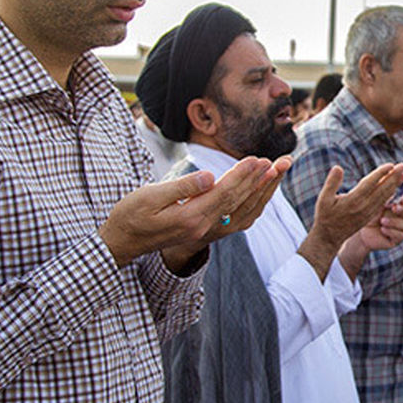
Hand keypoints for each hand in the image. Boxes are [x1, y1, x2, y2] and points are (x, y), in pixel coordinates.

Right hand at [100, 156, 288, 269]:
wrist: (121, 244)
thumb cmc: (130, 216)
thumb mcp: (149, 197)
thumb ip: (182, 187)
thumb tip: (210, 177)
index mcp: (190, 218)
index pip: (224, 193)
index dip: (243, 175)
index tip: (258, 158)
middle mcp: (203, 228)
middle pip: (239, 202)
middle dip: (261, 180)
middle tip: (281, 161)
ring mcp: (206, 233)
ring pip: (243, 212)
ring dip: (263, 191)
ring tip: (277, 172)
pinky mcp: (206, 233)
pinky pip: (237, 220)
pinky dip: (253, 205)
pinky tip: (261, 193)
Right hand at [308, 162, 402, 250]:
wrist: (329, 238)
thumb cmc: (325, 216)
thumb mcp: (323, 199)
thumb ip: (332, 183)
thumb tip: (338, 167)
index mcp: (353, 200)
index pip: (370, 184)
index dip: (381, 174)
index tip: (391, 164)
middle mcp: (363, 206)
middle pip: (382, 189)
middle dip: (394, 177)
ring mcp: (368, 212)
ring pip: (384, 196)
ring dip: (395, 185)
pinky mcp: (369, 216)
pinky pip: (382, 203)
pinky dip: (390, 194)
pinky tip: (395, 188)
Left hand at [353, 196, 402, 251]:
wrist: (361, 232)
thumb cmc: (369, 215)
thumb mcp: (376, 204)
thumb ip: (385, 196)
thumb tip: (395, 184)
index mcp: (398, 207)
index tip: (401, 200)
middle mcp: (402, 218)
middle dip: (402, 210)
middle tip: (394, 208)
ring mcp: (400, 230)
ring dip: (395, 222)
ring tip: (382, 221)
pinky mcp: (397, 240)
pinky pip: (400, 236)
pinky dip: (391, 231)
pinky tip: (382, 229)